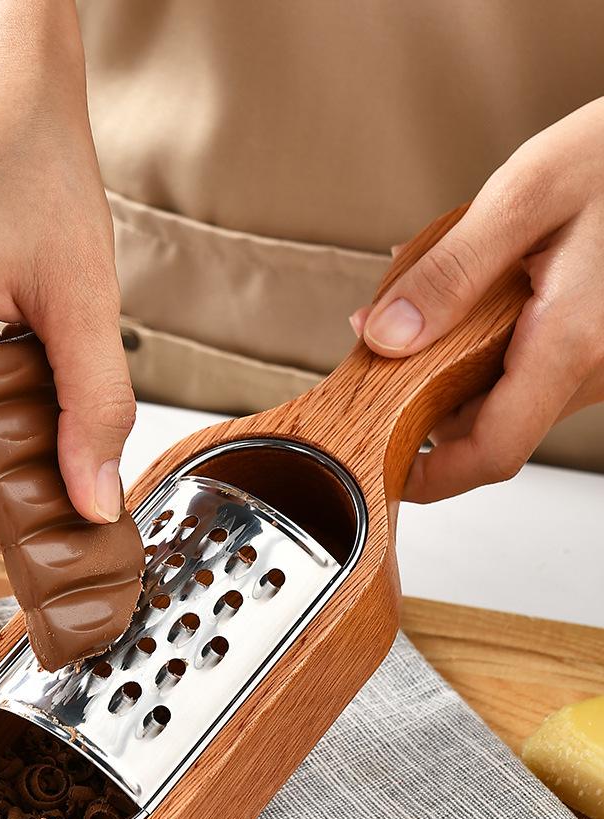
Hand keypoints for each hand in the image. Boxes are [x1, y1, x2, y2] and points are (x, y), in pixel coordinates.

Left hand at [351, 97, 603, 502]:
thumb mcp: (524, 197)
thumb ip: (450, 272)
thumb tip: (386, 336)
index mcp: (571, 342)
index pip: (494, 451)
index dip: (434, 478)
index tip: (388, 476)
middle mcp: (593, 365)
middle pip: (489, 423)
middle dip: (424, 396)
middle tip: (381, 342)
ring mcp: (600, 359)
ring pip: (506, 395)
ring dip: (451, 364)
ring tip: (425, 297)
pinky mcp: (598, 343)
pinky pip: (529, 365)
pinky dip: (484, 343)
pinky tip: (470, 290)